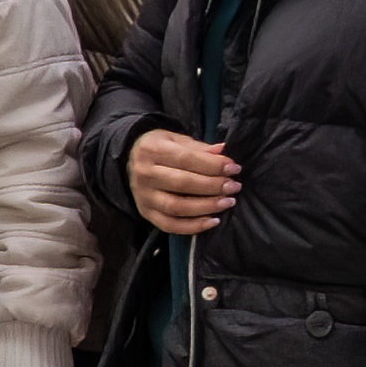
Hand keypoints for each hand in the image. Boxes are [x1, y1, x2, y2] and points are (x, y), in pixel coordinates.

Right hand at [124, 130, 241, 236]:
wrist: (131, 159)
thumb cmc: (160, 148)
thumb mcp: (176, 140)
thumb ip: (199, 148)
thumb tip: (223, 152)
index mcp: (151, 150)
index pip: (186, 159)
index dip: (213, 165)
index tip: (234, 168)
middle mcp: (144, 174)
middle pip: (182, 183)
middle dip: (213, 186)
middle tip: (234, 186)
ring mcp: (143, 196)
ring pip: (177, 207)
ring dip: (206, 206)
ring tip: (228, 202)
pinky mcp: (146, 212)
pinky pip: (170, 225)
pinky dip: (193, 227)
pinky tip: (213, 221)